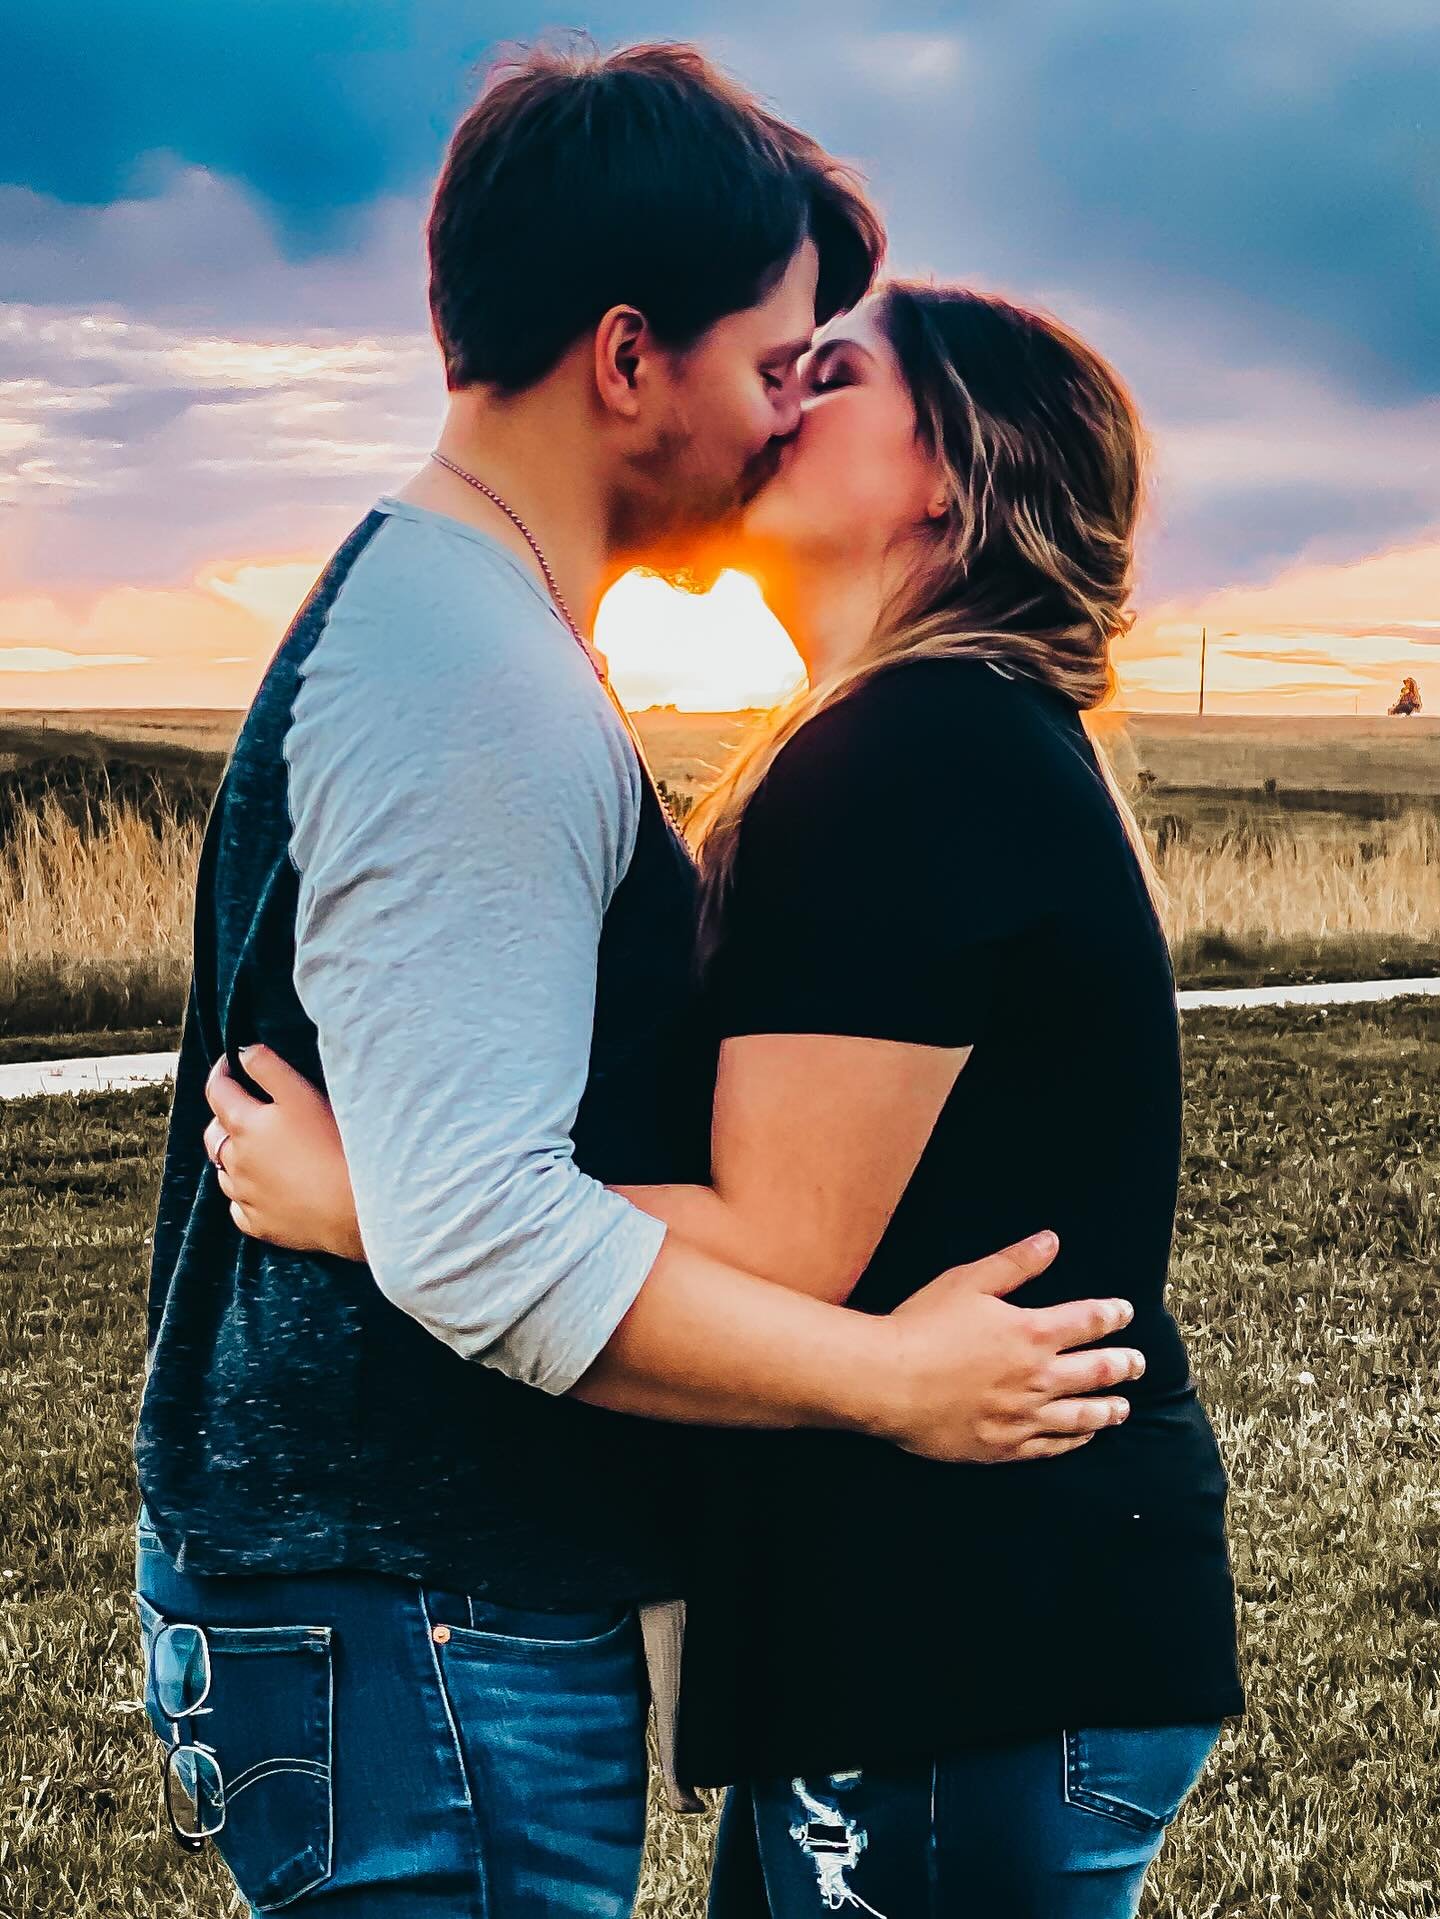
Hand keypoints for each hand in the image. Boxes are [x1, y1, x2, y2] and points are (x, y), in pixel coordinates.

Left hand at [203, 1046, 364, 1261]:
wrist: (354, 1208)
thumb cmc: (332, 1145)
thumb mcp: (301, 1094)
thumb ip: (267, 1067)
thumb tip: (242, 1052)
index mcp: (244, 1125)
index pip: (217, 1090)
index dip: (222, 1072)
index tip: (231, 1063)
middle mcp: (236, 1161)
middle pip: (214, 1134)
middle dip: (223, 1116)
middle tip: (245, 1107)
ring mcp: (245, 1197)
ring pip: (224, 1171)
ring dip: (233, 1156)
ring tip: (257, 1150)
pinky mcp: (260, 1225)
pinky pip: (239, 1208)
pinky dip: (245, 1195)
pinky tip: (264, 1190)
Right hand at [873, 1232, 1144, 1462]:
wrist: (888, 1382)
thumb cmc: (923, 1325)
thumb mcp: (968, 1281)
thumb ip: (1014, 1263)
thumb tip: (1051, 1241)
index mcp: (1032, 1332)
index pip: (1089, 1321)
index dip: (1112, 1315)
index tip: (1125, 1313)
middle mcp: (1038, 1376)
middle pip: (1097, 1371)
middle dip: (1123, 1365)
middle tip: (1138, 1364)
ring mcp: (1023, 1415)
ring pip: (1082, 1415)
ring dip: (1108, 1408)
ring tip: (1123, 1407)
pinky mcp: (1004, 1445)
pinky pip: (1052, 1446)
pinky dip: (1075, 1440)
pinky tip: (1084, 1436)